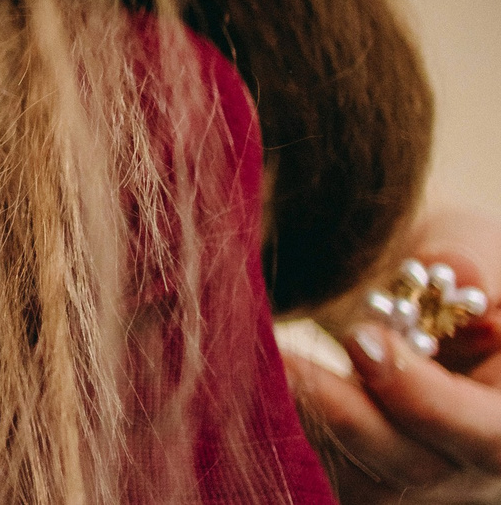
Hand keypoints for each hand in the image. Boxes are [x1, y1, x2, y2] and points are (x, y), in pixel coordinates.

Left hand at [287, 203, 500, 501]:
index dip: (423, 397)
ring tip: (260, 369)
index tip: (361, 339)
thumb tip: (455, 268)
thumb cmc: (452, 271)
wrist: (416, 300)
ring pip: (366, 481)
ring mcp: (424, 478)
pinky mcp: (371, 479)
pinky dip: (291, 435)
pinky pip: (331, 476)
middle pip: (417, 466)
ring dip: (307, 426)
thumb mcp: (471, 249)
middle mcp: (478, 461)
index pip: (490, 432)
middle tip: (287, 361)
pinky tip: (252, 390)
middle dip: (348, 415)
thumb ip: (469, 264)